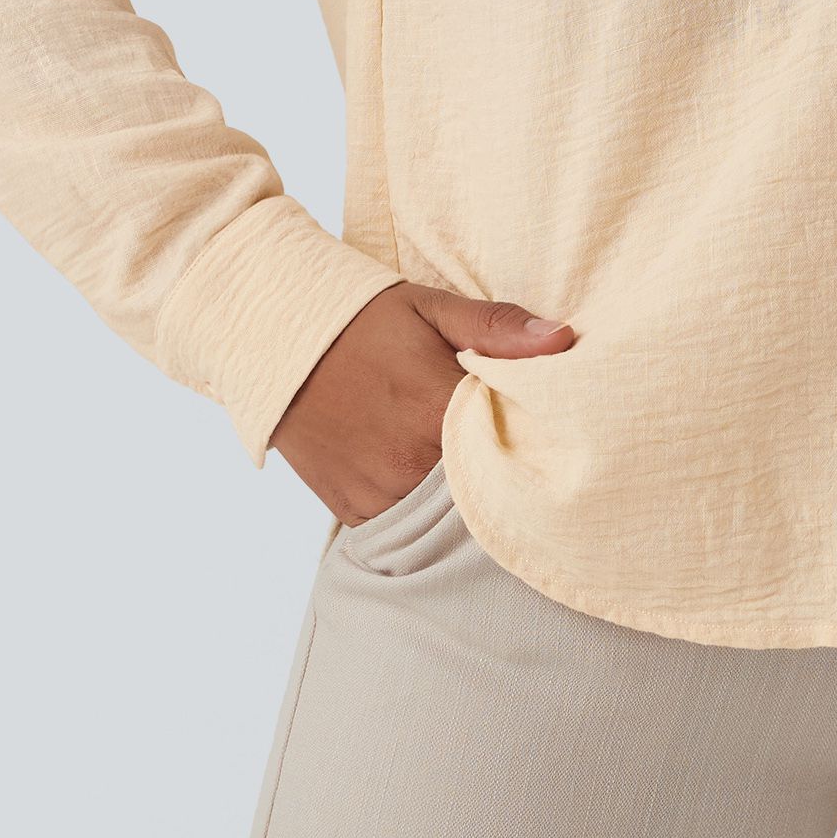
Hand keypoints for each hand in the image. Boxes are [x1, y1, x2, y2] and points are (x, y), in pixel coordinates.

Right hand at [269, 280, 575, 523]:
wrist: (273, 340)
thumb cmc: (362, 319)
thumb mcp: (431, 308)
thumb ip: (497, 328)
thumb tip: (563, 339)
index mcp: (438, 411)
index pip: (513, 450)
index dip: (535, 447)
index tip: (554, 439)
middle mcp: (410, 464)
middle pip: (483, 492)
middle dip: (504, 481)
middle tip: (523, 466)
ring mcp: (379, 493)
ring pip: (446, 519)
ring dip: (464, 504)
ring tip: (479, 480)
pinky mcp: (353, 512)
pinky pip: (405, 530)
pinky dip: (424, 517)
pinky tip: (434, 491)